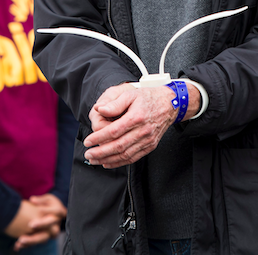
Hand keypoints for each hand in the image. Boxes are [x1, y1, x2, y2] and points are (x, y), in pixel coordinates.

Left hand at [13, 193, 65, 249]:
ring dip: (32, 240)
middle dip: (41, 225)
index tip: (37, 207)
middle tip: (30, 225)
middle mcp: (56, 225)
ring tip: (20, 240)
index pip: (57, 211)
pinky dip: (26, 244)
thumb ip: (41, 199)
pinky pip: (35, 244)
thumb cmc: (48, 205)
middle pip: (52, 228)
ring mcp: (49, 234)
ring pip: (43, 238)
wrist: (50, 215)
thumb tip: (32, 200)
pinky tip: (17, 245)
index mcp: (59, 213)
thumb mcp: (47, 199)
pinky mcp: (42, 239)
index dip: (47, 209)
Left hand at [83, 82, 198, 168]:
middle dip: (100, 152)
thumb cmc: (148, 97)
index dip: (99, 138)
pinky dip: (119, 162)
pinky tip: (108, 162)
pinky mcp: (150, 146)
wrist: (170, 104)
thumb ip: (114, 103)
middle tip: (88, 154)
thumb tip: (100, 110)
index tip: (88, 141)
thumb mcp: (130, 94)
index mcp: (137, 117)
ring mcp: (148, 140)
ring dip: (108, 159)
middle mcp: (143, 131)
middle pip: (118, 146)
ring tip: (94, 160)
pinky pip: (133, 158)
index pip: (114, 131)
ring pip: (125, 155)